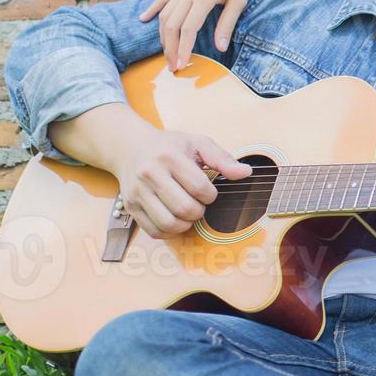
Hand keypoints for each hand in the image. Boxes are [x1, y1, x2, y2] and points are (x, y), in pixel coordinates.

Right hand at [109, 126, 251, 238]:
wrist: (130, 146)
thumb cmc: (169, 146)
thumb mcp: (197, 143)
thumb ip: (222, 158)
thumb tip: (246, 173)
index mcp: (169, 157)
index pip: (199, 187)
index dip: (211, 195)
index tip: (209, 192)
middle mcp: (150, 174)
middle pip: (184, 208)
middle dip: (200, 211)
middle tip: (199, 204)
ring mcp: (138, 192)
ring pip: (168, 223)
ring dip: (186, 224)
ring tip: (188, 213)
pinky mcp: (130, 206)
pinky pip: (153, 231)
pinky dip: (170, 232)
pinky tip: (175, 220)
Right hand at [139, 0, 260, 71]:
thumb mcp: (239, 0)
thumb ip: (227, 24)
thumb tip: (220, 48)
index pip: (188, 29)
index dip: (183, 49)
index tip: (182, 66)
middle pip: (172, 25)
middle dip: (170, 48)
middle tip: (172, 67)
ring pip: (165, 13)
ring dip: (162, 35)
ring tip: (165, 52)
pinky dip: (153, 9)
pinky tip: (143, 19)